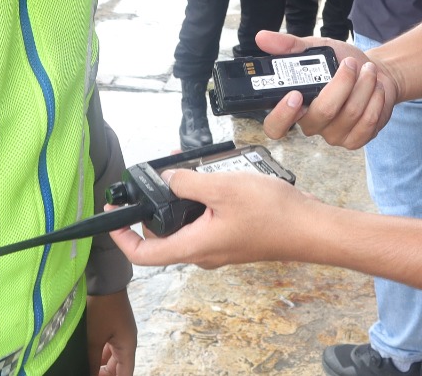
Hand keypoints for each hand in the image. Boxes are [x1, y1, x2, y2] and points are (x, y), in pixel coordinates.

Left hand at [86, 289, 135, 375]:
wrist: (105, 279)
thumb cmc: (102, 308)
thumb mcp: (94, 338)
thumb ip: (92, 361)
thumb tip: (90, 374)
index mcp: (127, 346)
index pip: (125, 374)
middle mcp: (126, 341)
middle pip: (118, 367)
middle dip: (105, 374)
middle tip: (89, 374)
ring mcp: (119, 332)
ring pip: (111, 357)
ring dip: (100, 365)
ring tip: (86, 367)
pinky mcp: (112, 325)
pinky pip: (107, 346)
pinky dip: (98, 354)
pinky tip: (86, 356)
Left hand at [109, 166, 311, 268]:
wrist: (310, 227)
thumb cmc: (273, 214)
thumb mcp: (223, 188)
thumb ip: (189, 183)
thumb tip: (169, 180)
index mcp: (194, 247)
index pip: (145, 254)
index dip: (122, 238)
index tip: (111, 217)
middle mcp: (203, 252)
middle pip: (165, 232)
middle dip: (157, 202)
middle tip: (161, 172)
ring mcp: (219, 246)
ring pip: (187, 222)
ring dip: (182, 196)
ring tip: (188, 167)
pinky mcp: (232, 236)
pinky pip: (206, 219)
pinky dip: (202, 198)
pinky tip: (214, 176)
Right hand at [253, 29, 397, 148]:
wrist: (375, 72)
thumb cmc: (340, 62)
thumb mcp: (315, 48)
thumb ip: (290, 45)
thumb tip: (262, 37)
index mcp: (295, 105)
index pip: (275, 126)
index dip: (282, 115)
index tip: (294, 94)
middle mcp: (311, 123)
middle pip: (322, 113)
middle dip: (342, 84)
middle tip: (350, 64)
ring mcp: (333, 134)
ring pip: (349, 114)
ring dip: (364, 86)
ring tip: (368, 70)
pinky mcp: (355, 139)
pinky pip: (367, 124)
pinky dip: (375, 100)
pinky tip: (376, 88)